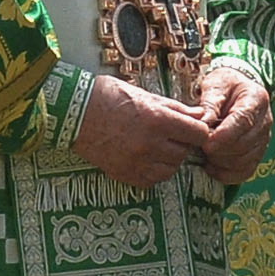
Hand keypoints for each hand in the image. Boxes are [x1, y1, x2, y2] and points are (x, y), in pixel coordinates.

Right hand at [71, 74, 210, 188]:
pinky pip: (152, 181)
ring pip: (171, 169)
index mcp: (157, 120)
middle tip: (170, 133)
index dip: (197, 129)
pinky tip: (145, 157)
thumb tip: (200, 114)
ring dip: (169, 158)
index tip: (191, 127)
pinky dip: (154, 171)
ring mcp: (137, 162)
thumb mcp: (145, 95)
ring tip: (156, 145)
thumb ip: (175, 107)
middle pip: (185, 152)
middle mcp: (150, 144)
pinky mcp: (125, 174)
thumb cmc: (109, 96)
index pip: (198, 133)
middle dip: (182, 143)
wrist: (74, 111)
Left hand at [197, 66, 271, 184]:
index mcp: (256, 99)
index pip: (244, 122)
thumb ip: (209, 104)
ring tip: (204, 154)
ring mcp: (263, 139)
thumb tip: (203, 124)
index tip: (206, 143)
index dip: (224, 136)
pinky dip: (227, 174)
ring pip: (244, 161)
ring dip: (221, 162)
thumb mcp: (215, 84)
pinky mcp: (257, 153)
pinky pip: (246, 171)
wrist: (238, 88)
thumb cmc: (225, 85)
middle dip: (219, 150)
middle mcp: (265, 121)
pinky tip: (211, 166)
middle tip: (199, 147)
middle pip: (244, 145)